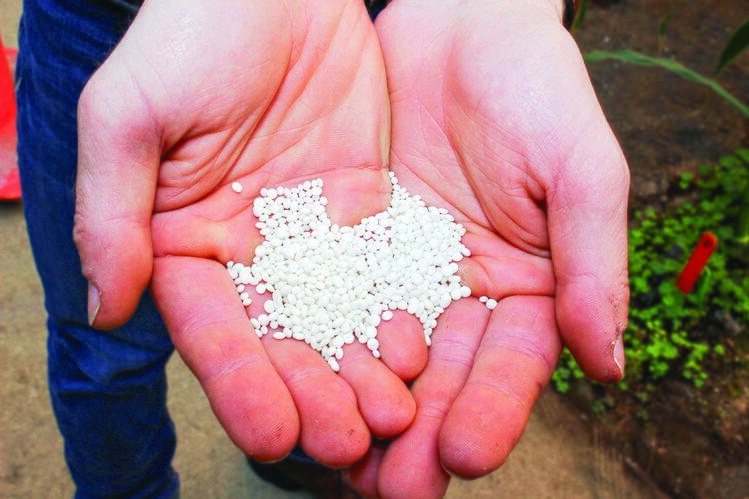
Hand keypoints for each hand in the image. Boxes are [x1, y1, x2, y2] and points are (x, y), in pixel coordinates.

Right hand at [73, 0, 424, 465]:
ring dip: (362, 371)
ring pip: (339, 319)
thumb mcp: (130, 115)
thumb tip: (105, 308)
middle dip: (313, 394)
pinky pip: (384, 272)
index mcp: (186, 245)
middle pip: (282, 341)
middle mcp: (251, 255)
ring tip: (394, 416)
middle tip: (348, 443)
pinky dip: (400, 315)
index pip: (213, 330)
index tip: (272, 433)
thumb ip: (111, 213)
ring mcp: (313, 238)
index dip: (240, 384)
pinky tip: (422, 352)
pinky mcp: (365, 214)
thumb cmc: (191, 35)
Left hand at [349, 0, 629, 494]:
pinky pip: (331, 297)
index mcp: (527, 286)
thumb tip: (609, 363)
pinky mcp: (351, 245)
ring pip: (381, 353)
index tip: (466, 454)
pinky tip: (304, 384)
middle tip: (394, 489)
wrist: (462, 26)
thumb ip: (593, 262)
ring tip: (344, 460)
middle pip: (442, 376)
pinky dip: (320, 343)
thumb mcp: (581, 167)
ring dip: (363, 408)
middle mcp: (461, 292)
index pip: (512, 364)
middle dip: (419, 433)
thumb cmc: (535, 87)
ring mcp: (403, 273)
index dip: (493, 410)